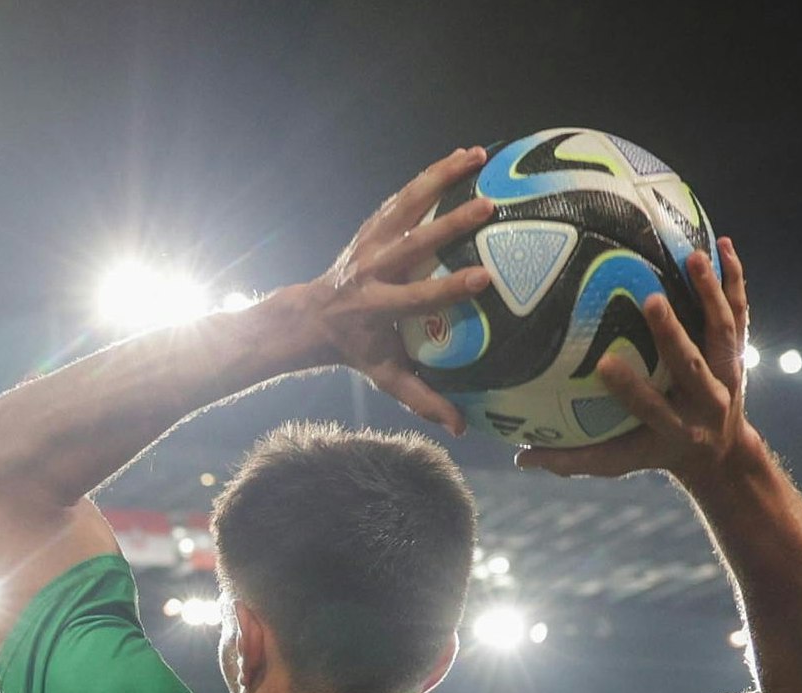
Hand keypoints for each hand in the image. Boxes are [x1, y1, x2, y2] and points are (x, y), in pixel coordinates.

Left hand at [306, 148, 497, 434]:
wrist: (312, 316)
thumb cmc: (358, 348)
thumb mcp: (385, 376)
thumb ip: (422, 399)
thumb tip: (462, 429)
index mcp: (377, 307)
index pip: (417, 298)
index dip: (449, 289)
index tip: (484, 279)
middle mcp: (373, 270)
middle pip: (413, 243)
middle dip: (449, 224)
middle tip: (488, 206)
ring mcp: (371, 243)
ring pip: (406, 204)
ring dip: (440, 177)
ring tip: (478, 155)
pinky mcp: (373, 226)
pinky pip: (404, 196)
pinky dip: (430, 174)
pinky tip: (463, 155)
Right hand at [518, 238, 761, 485]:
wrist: (721, 452)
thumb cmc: (656, 451)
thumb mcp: (619, 460)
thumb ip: (572, 459)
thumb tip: (520, 457)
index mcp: (674, 429)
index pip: (650, 407)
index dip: (629, 387)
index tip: (603, 364)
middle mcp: (705, 401)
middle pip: (691, 365)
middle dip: (673, 334)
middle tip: (652, 299)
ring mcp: (727, 374)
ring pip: (721, 331)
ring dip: (710, 293)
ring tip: (693, 256)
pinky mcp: (737, 351)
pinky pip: (738, 311)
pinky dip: (733, 278)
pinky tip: (723, 243)